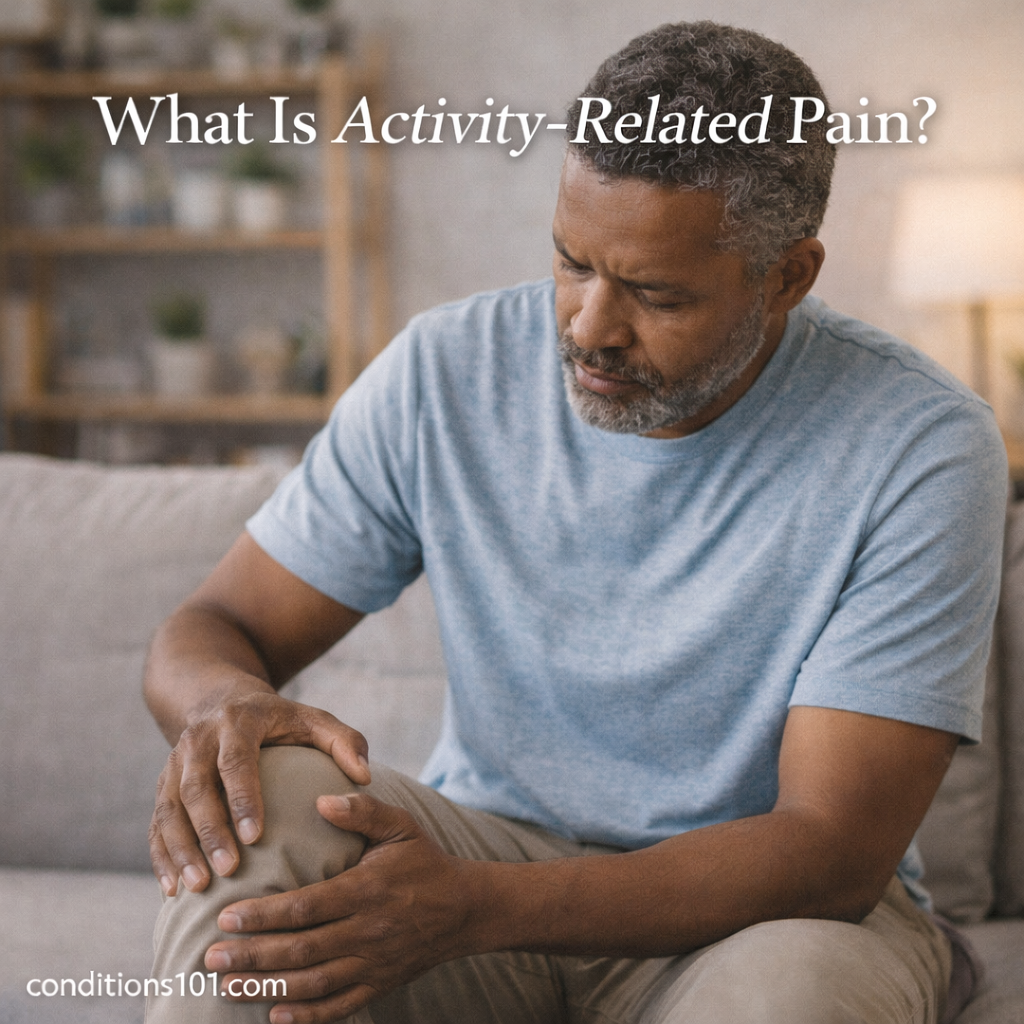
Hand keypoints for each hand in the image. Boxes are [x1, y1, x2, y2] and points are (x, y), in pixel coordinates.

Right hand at [149, 691, 371, 895]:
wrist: (221, 700)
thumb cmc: (280, 720)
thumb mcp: (314, 719)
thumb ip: (344, 742)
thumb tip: (365, 777)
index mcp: (237, 722)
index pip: (236, 760)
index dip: (243, 797)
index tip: (256, 836)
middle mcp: (199, 741)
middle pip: (196, 788)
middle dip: (209, 831)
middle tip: (227, 871)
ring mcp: (174, 763)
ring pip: (168, 808)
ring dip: (180, 849)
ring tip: (197, 888)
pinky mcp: (163, 785)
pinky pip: (155, 824)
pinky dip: (161, 857)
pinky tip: (172, 890)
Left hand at [204, 793, 481, 1023]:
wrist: (466, 908)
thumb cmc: (424, 860)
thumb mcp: (401, 825)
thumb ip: (363, 810)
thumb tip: (321, 799)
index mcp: (367, 890)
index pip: (307, 907)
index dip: (265, 915)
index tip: (227, 915)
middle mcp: (367, 932)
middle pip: (301, 950)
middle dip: (252, 956)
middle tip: (210, 956)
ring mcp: (374, 964)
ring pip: (313, 983)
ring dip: (267, 988)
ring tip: (227, 986)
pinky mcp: (380, 984)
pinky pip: (339, 1007)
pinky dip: (307, 1016)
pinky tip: (275, 1016)